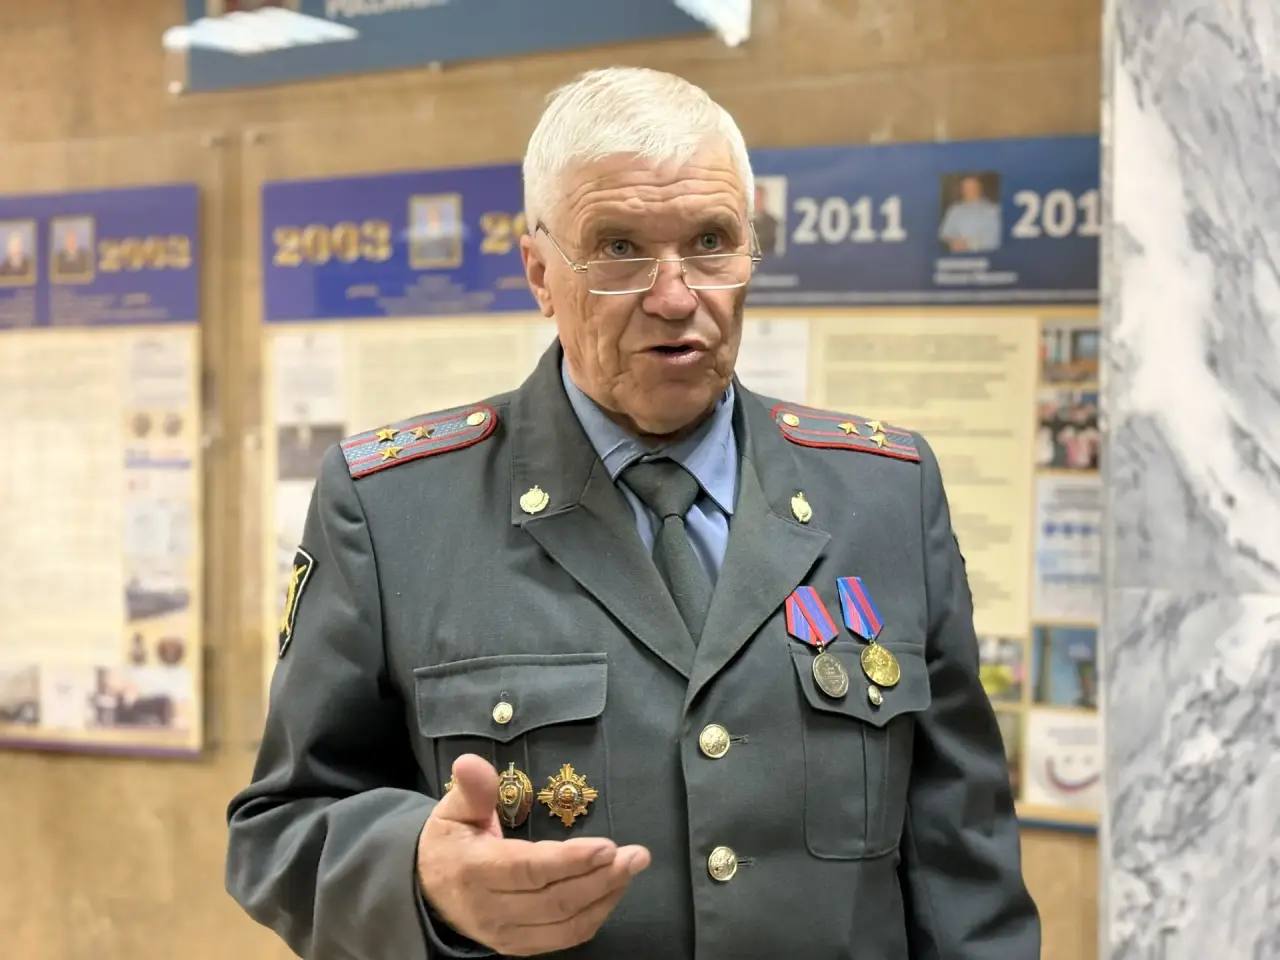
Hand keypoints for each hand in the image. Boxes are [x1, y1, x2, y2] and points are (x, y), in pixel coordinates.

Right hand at [417, 754, 650, 955]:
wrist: (427, 894)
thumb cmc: (449, 844)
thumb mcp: (452, 811)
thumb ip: (470, 789)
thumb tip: (470, 762)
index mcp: (475, 871)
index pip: (529, 869)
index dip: (571, 860)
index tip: (608, 845)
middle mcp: (492, 909)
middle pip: (556, 900)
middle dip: (602, 877)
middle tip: (636, 855)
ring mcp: (506, 934)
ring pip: (566, 923)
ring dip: (605, 897)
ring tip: (632, 869)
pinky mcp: (519, 947)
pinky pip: (565, 939)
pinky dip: (594, 917)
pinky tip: (613, 891)